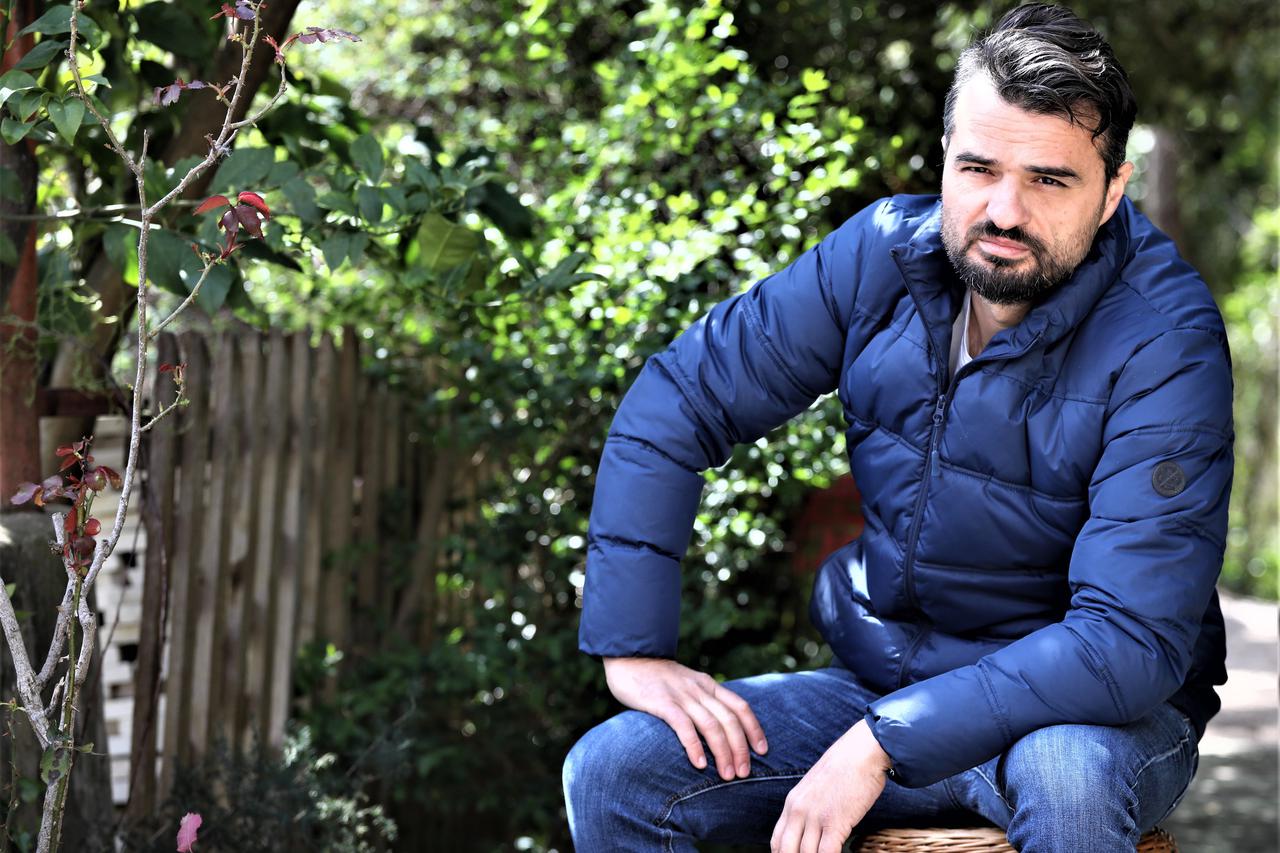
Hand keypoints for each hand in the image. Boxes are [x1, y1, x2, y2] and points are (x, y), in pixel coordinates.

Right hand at [602, 657, 767, 779]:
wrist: (629, 657)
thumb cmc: (657, 678)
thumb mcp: (687, 683)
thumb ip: (701, 700)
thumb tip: (718, 728)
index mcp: (708, 684)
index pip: (740, 706)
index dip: (754, 728)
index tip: (762, 750)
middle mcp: (699, 689)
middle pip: (729, 720)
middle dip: (740, 748)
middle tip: (744, 773)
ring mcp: (681, 696)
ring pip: (711, 725)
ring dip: (723, 752)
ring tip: (727, 775)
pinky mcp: (662, 703)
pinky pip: (684, 726)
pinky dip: (694, 746)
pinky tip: (699, 764)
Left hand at [769, 719, 889, 852]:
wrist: (862, 751)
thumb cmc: (845, 767)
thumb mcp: (816, 787)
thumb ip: (810, 807)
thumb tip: (814, 829)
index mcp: (792, 802)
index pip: (777, 841)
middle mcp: (798, 810)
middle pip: (785, 851)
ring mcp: (815, 817)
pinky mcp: (835, 822)